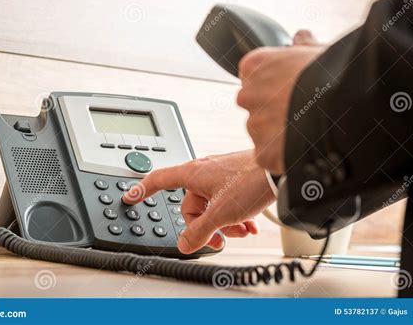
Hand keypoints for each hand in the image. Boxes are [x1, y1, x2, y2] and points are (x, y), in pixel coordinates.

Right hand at [123, 150, 274, 253]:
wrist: (281, 168)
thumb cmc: (251, 181)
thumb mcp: (221, 213)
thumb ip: (199, 231)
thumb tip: (185, 244)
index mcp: (192, 174)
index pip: (159, 180)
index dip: (142, 190)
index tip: (130, 197)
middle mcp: (204, 172)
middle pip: (190, 205)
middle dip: (204, 226)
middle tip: (218, 240)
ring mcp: (220, 174)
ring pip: (211, 205)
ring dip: (223, 223)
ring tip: (240, 230)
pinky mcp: (235, 178)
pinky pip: (226, 200)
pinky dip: (234, 215)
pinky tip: (248, 224)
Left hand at [237, 30, 324, 173]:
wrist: (347, 106)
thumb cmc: (336, 73)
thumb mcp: (319, 51)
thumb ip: (303, 46)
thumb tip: (301, 37)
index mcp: (255, 65)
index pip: (252, 75)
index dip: (273, 83)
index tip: (290, 89)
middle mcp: (248, 94)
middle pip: (255, 104)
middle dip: (272, 109)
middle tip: (300, 112)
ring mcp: (254, 125)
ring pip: (261, 131)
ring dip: (277, 133)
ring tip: (308, 131)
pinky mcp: (263, 152)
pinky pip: (269, 156)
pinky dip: (282, 156)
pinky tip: (305, 148)